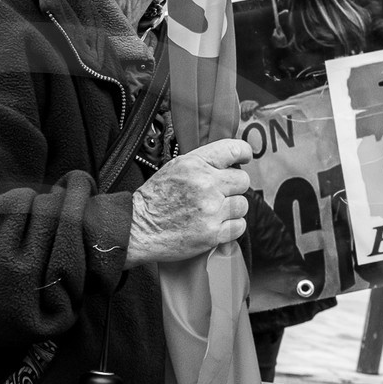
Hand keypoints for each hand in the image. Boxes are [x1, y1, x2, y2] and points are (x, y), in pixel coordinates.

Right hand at [127, 139, 251, 265]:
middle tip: (220, 195)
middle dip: (234, 187)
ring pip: (242, 205)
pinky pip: (239, 226)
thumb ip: (201, 163)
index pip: (234, 150)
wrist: (138, 229)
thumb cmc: (153, 200)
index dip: (244, 154)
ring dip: (232, 210)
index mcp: (195, 164)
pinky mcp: (212, 233)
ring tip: (214, 213)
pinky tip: (216, 226)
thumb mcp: (174, 169)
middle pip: (242, 180)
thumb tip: (227, 161)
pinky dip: (231, 228)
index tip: (245, 159)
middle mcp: (206, 184)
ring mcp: (210, 210)